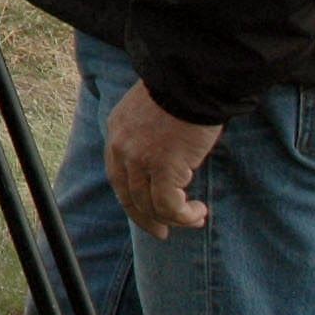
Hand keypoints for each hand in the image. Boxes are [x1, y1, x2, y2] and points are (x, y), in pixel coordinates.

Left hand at [103, 81, 222, 237]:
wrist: (193, 81)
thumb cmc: (180, 92)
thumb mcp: (150, 111)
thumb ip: (146, 135)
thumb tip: (160, 160)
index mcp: (116, 133)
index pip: (117, 177)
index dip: (131, 200)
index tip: (146, 213)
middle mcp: (122, 149)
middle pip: (129, 196)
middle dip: (147, 218)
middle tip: (164, 232)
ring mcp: (141, 160)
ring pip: (151, 205)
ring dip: (174, 218)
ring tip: (195, 218)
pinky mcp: (165, 168)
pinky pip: (169, 205)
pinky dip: (184, 215)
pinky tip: (199, 212)